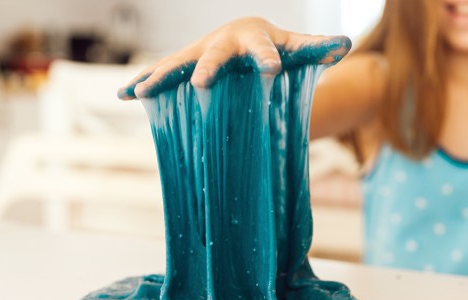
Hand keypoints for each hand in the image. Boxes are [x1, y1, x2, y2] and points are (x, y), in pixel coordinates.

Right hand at [117, 17, 350, 99]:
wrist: (245, 35)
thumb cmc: (276, 45)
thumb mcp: (298, 47)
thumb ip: (318, 49)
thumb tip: (344, 46)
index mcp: (254, 37)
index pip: (264, 48)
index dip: (268, 57)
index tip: (272, 70)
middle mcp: (222, 43)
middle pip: (215, 55)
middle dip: (209, 68)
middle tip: (205, 84)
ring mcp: (199, 52)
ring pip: (178, 64)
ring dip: (160, 76)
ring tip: (140, 91)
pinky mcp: (185, 65)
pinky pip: (162, 73)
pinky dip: (142, 81)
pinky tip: (123, 95)